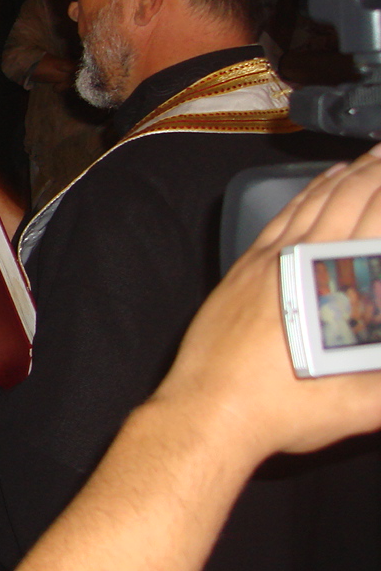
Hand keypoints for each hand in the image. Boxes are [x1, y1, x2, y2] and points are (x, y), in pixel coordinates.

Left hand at [151, 149, 380, 458]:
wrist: (206, 413)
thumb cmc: (278, 410)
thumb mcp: (359, 407)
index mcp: (333, 287)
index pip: (375, 218)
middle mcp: (300, 263)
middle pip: (348, 199)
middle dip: (378, 170)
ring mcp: (267, 262)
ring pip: (313, 202)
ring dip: (346, 175)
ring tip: (371, 157)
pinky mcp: (243, 270)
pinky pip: (281, 217)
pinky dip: (307, 194)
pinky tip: (320, 185)